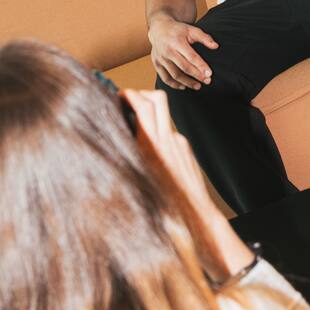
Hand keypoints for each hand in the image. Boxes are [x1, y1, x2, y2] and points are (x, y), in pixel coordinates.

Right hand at [121, 90, 254, 275]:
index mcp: (152, 145)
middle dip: (141, 94)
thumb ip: (128, 156)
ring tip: (137, 122)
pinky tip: (151, 149)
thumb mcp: (137, 180)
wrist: (196, 215)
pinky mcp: (186, 149)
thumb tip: (113, 143)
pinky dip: (159, 133)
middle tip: (128, 99)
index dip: (130, 94)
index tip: (118, 95)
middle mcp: (167, 140)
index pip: (143, 105)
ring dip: (150, 113)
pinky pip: (170, 134)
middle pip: (157, 99)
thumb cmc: (164, 206)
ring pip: (164, 116)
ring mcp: (179, 143)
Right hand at [148, 13, 217, 91]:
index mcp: (177, 42)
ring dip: (187, 82)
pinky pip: (165, 78)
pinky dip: (174, 84)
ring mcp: (161, 58)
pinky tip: (183, 86)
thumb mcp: (191, 30)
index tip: (209, 74)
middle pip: (184, 67)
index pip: (191, 56)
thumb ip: (204, 38)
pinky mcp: (156, 63)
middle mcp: (168, 51)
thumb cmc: (178, 30)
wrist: (159, 28)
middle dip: (197, 76)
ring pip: (175, 75)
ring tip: (198, 86)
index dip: (201, 66)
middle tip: (208, 81)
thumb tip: (216, 46)